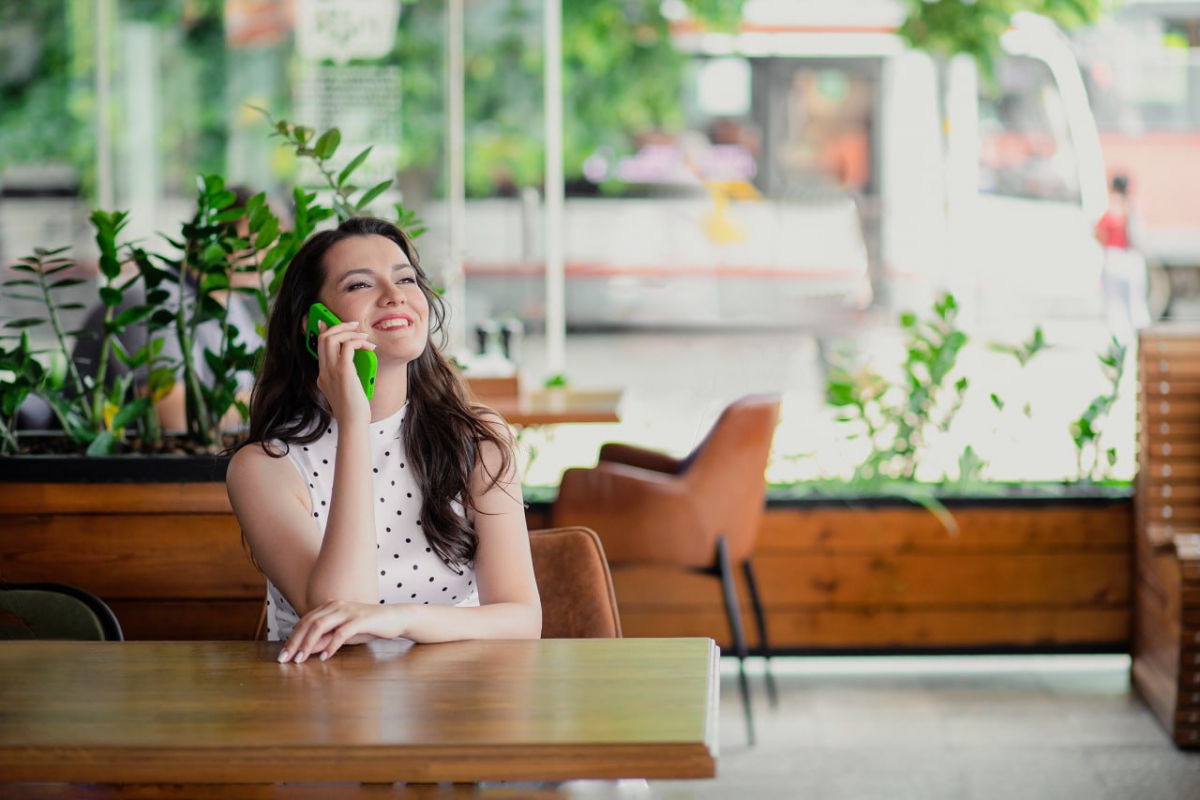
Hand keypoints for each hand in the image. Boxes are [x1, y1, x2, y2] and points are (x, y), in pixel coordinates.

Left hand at [277, 599, 409, 662]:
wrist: (395, 618)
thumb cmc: (368, 627)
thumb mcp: (343, 635)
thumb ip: (324, 640)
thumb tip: (304, 651)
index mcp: (330, 606)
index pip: (304, 621)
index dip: (291, 638)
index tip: (283, 655)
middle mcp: (336, 605)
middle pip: (308, 623)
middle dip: (294, 642)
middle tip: (285, 659)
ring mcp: (348, 611)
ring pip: (320, 626)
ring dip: (308, 644)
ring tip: (300, 659)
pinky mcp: (360, 620)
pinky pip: (341, 633)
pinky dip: (331, 646)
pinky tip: (325, 657)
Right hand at [315, 320, 375, 423]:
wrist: (353, 423)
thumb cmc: (354, 411)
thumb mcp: (346, 391)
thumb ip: (346, 377)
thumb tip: (356, 363)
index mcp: (322, 376)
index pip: (318, 346)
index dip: (323, 331)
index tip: (327, 321)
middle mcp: (324, 371)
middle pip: (323, 337)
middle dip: (338, 326)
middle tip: (354, 325)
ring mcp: (331, 371)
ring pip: (331, 338)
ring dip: (349, 331)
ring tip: (364, 336)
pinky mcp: (343, 371)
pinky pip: (348, 346)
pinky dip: (358, 341)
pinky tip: (368, 346)